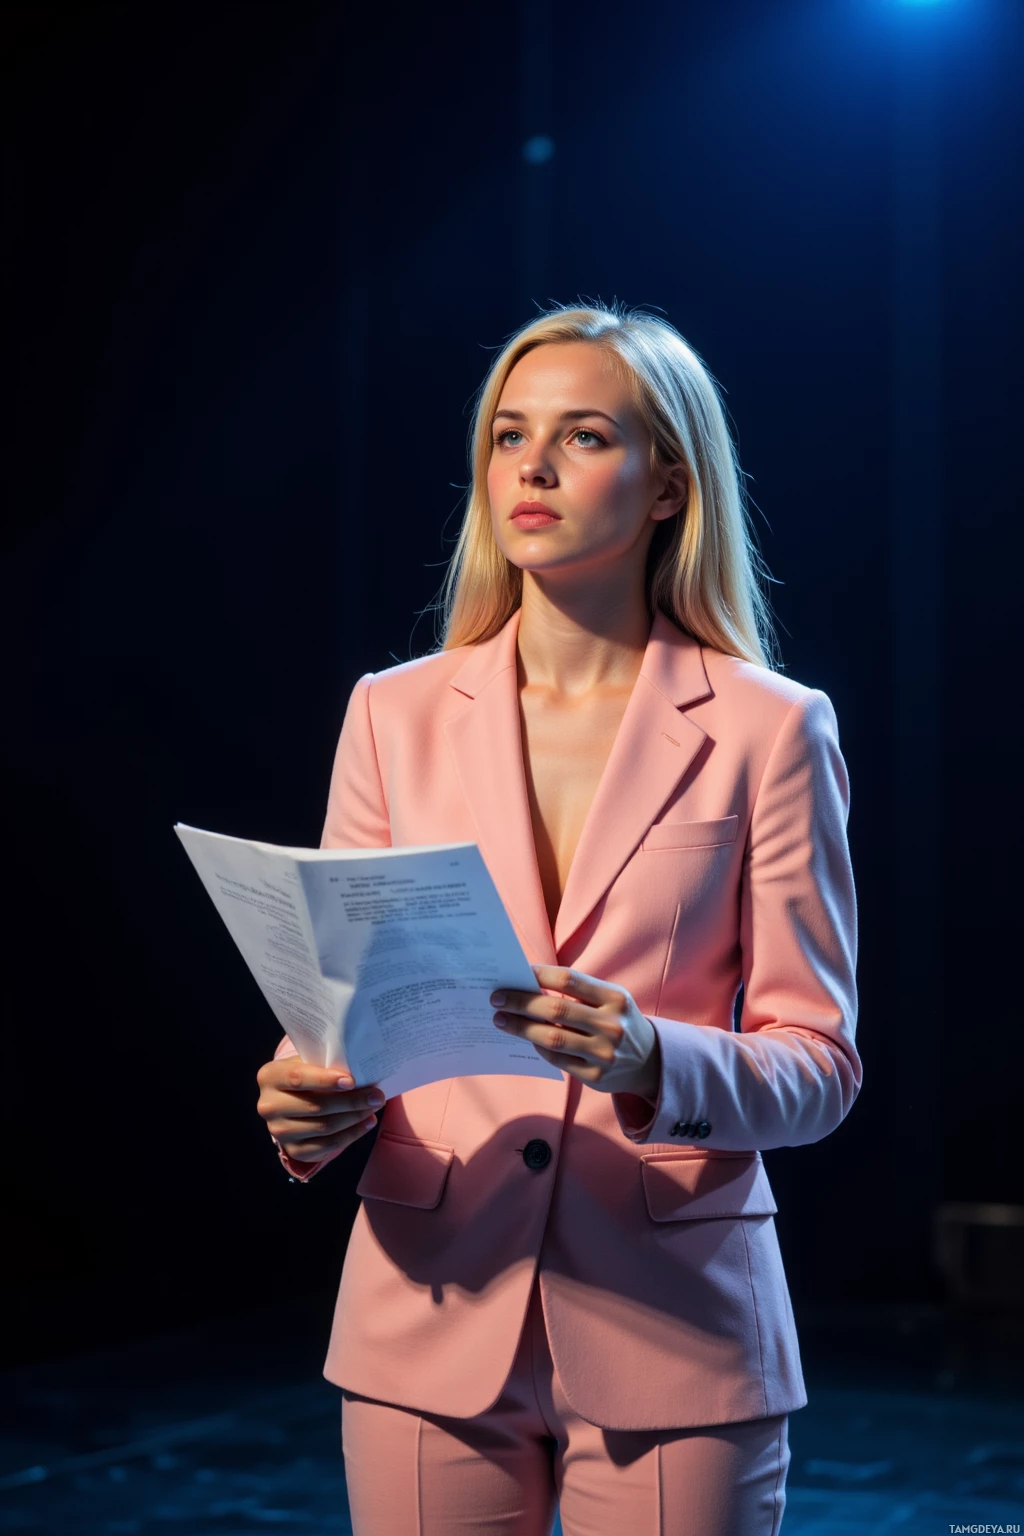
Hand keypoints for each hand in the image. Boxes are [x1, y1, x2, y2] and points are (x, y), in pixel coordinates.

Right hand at [255, 1059, 384, 1163]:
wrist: (291, 1101)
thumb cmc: (307, 1075)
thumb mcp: (308, 1063)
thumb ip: (326, 1064)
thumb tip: (363, 1071)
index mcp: (270, 1077)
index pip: (297, 1078)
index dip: (325, 1080)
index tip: (352, 1081)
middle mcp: (269, 1106)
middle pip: (315, 1106)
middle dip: (351, 1101)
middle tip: (376, 1095)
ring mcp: (279, 1131)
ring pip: (324, 1127)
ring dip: (355, 1118)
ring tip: (374, 1107)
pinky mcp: (294, 1150)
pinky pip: (328, 1145)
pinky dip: (352, 1134)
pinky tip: (367, 1123)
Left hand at [490, 965, 661, 1098]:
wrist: (649, 1062)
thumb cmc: (617, 1021)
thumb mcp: (610, 1000)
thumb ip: (578, 992)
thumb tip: (529, 985)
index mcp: (615, 999)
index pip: (570, 979)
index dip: (540, 974)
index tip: (517, 972)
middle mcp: (611, 1026)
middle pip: (556, 1008)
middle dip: (521, 1002)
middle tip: (496, 999)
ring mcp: (604, 1054)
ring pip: (552, 1037)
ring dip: (521, 1027)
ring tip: (501, 1020)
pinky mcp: (595, 1077)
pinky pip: (556, 1059)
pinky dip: (538, 1046)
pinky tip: (526, 1038)